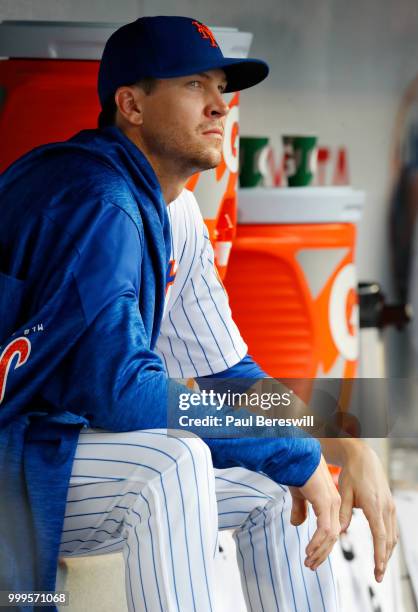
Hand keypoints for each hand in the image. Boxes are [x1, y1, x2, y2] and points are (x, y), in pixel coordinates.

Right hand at [289, 454, 340, 570]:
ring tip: (308, 561)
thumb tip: (297, 524)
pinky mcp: (325, 503)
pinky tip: (308, 550)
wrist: (295, 455)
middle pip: (332, 536)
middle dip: (322, 553)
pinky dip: (317, 542)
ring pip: (330, 536)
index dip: (322, 545)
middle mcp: (333, 503)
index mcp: (329, 501)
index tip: (311, 557)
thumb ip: (300, 508)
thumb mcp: (298, 493)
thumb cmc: (296, 470)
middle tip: (311, 565)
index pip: (330, 529)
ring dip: (319, 551)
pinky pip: (324, 530)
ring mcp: (330, 503)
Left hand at [337, 442, 397, 582]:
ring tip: (380, 567)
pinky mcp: (390, 505)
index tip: (378, 570)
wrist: (363, 457)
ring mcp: (390, 507)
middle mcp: (385, 507)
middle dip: (385, 559)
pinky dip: (389, 541)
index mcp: (373, 505)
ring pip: (392, 535)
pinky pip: (392, 528)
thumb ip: (342, 513)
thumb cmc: (352, 474)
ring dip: (388, 552)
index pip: (379, 536)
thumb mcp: (343, 492)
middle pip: (389, 540)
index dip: (379, 554)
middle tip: (378, 576)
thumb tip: (338, 532)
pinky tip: (384, 549)